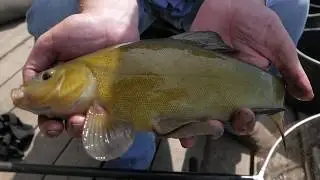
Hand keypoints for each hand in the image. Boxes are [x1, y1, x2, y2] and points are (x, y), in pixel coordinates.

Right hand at [23, 0, 139, 137]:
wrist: (113, 22)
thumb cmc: (81, 30)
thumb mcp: (51, 42)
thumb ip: (36, 63)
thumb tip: (26, 90)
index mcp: (61, 86)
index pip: (51, 111)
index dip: (49, 123)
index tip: (52, 125)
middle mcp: (80, 95)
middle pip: (71, 121)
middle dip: (70, 128)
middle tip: (73, 122)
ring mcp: (100, 95)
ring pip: (92, 121)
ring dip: (87, 127)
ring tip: (86, 119)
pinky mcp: (117, 94)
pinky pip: (114, 113)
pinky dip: (109, 121)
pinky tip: (106, 119)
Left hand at [179, 0, 313, 147]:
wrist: (231, 2)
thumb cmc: (256, 22)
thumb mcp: (276, 44)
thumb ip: (288, 68)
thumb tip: (306, 95)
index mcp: (246, 87)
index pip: (246, 112)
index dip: (244, 120)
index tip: (243, 115)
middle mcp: (223, 89)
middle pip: (219, 116)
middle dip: (218, 126)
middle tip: (216, 124)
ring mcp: (202, 81)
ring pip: (197, 110)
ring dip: (192, 125)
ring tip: (187, 137)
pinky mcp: (185, 71)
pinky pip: (179, 91)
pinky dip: (174, 105)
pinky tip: (169, 118)